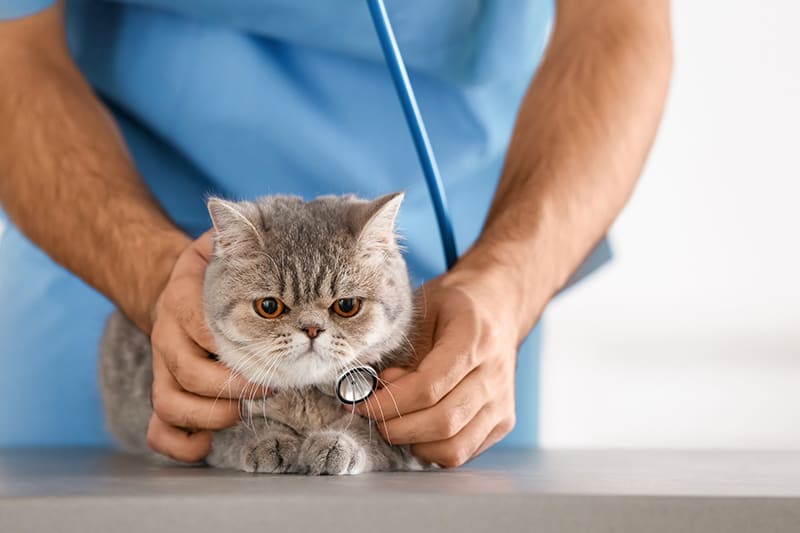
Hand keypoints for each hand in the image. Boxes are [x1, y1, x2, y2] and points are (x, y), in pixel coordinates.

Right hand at [147, 230, 266, 461]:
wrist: (176, 288)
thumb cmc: (216, 270)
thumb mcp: (223, 247)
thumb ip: (240, 237)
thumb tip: (261, 220)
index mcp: (183, 299)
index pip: (202, 327)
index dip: (236, 345)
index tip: (272, 349)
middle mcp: (167, 335)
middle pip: (189, 373)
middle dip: (234, 386)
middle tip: (271, 385)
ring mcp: (161, 367)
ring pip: (170, 403)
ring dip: (211, 415)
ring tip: (243, 411)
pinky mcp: (163, 390)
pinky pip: (158, 429)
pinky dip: (181, 445)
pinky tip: (206, 444)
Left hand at [352, 260, 527, 466]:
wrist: (499, 305)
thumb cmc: (454, 305)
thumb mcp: (422, 309)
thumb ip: (402, 350)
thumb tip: (376, 390)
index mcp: (475, 338)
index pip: (428, 387)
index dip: (388, 402)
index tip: (360, 403)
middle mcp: (495, 374)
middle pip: (441, 422)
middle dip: (396, 427)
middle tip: (371, 416)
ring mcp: (502, 401)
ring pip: (454, 447)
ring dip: (413, 443)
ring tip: (395, 421)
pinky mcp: (504, 421)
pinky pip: (463, 452)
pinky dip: (431, 449)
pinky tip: (416, 426)